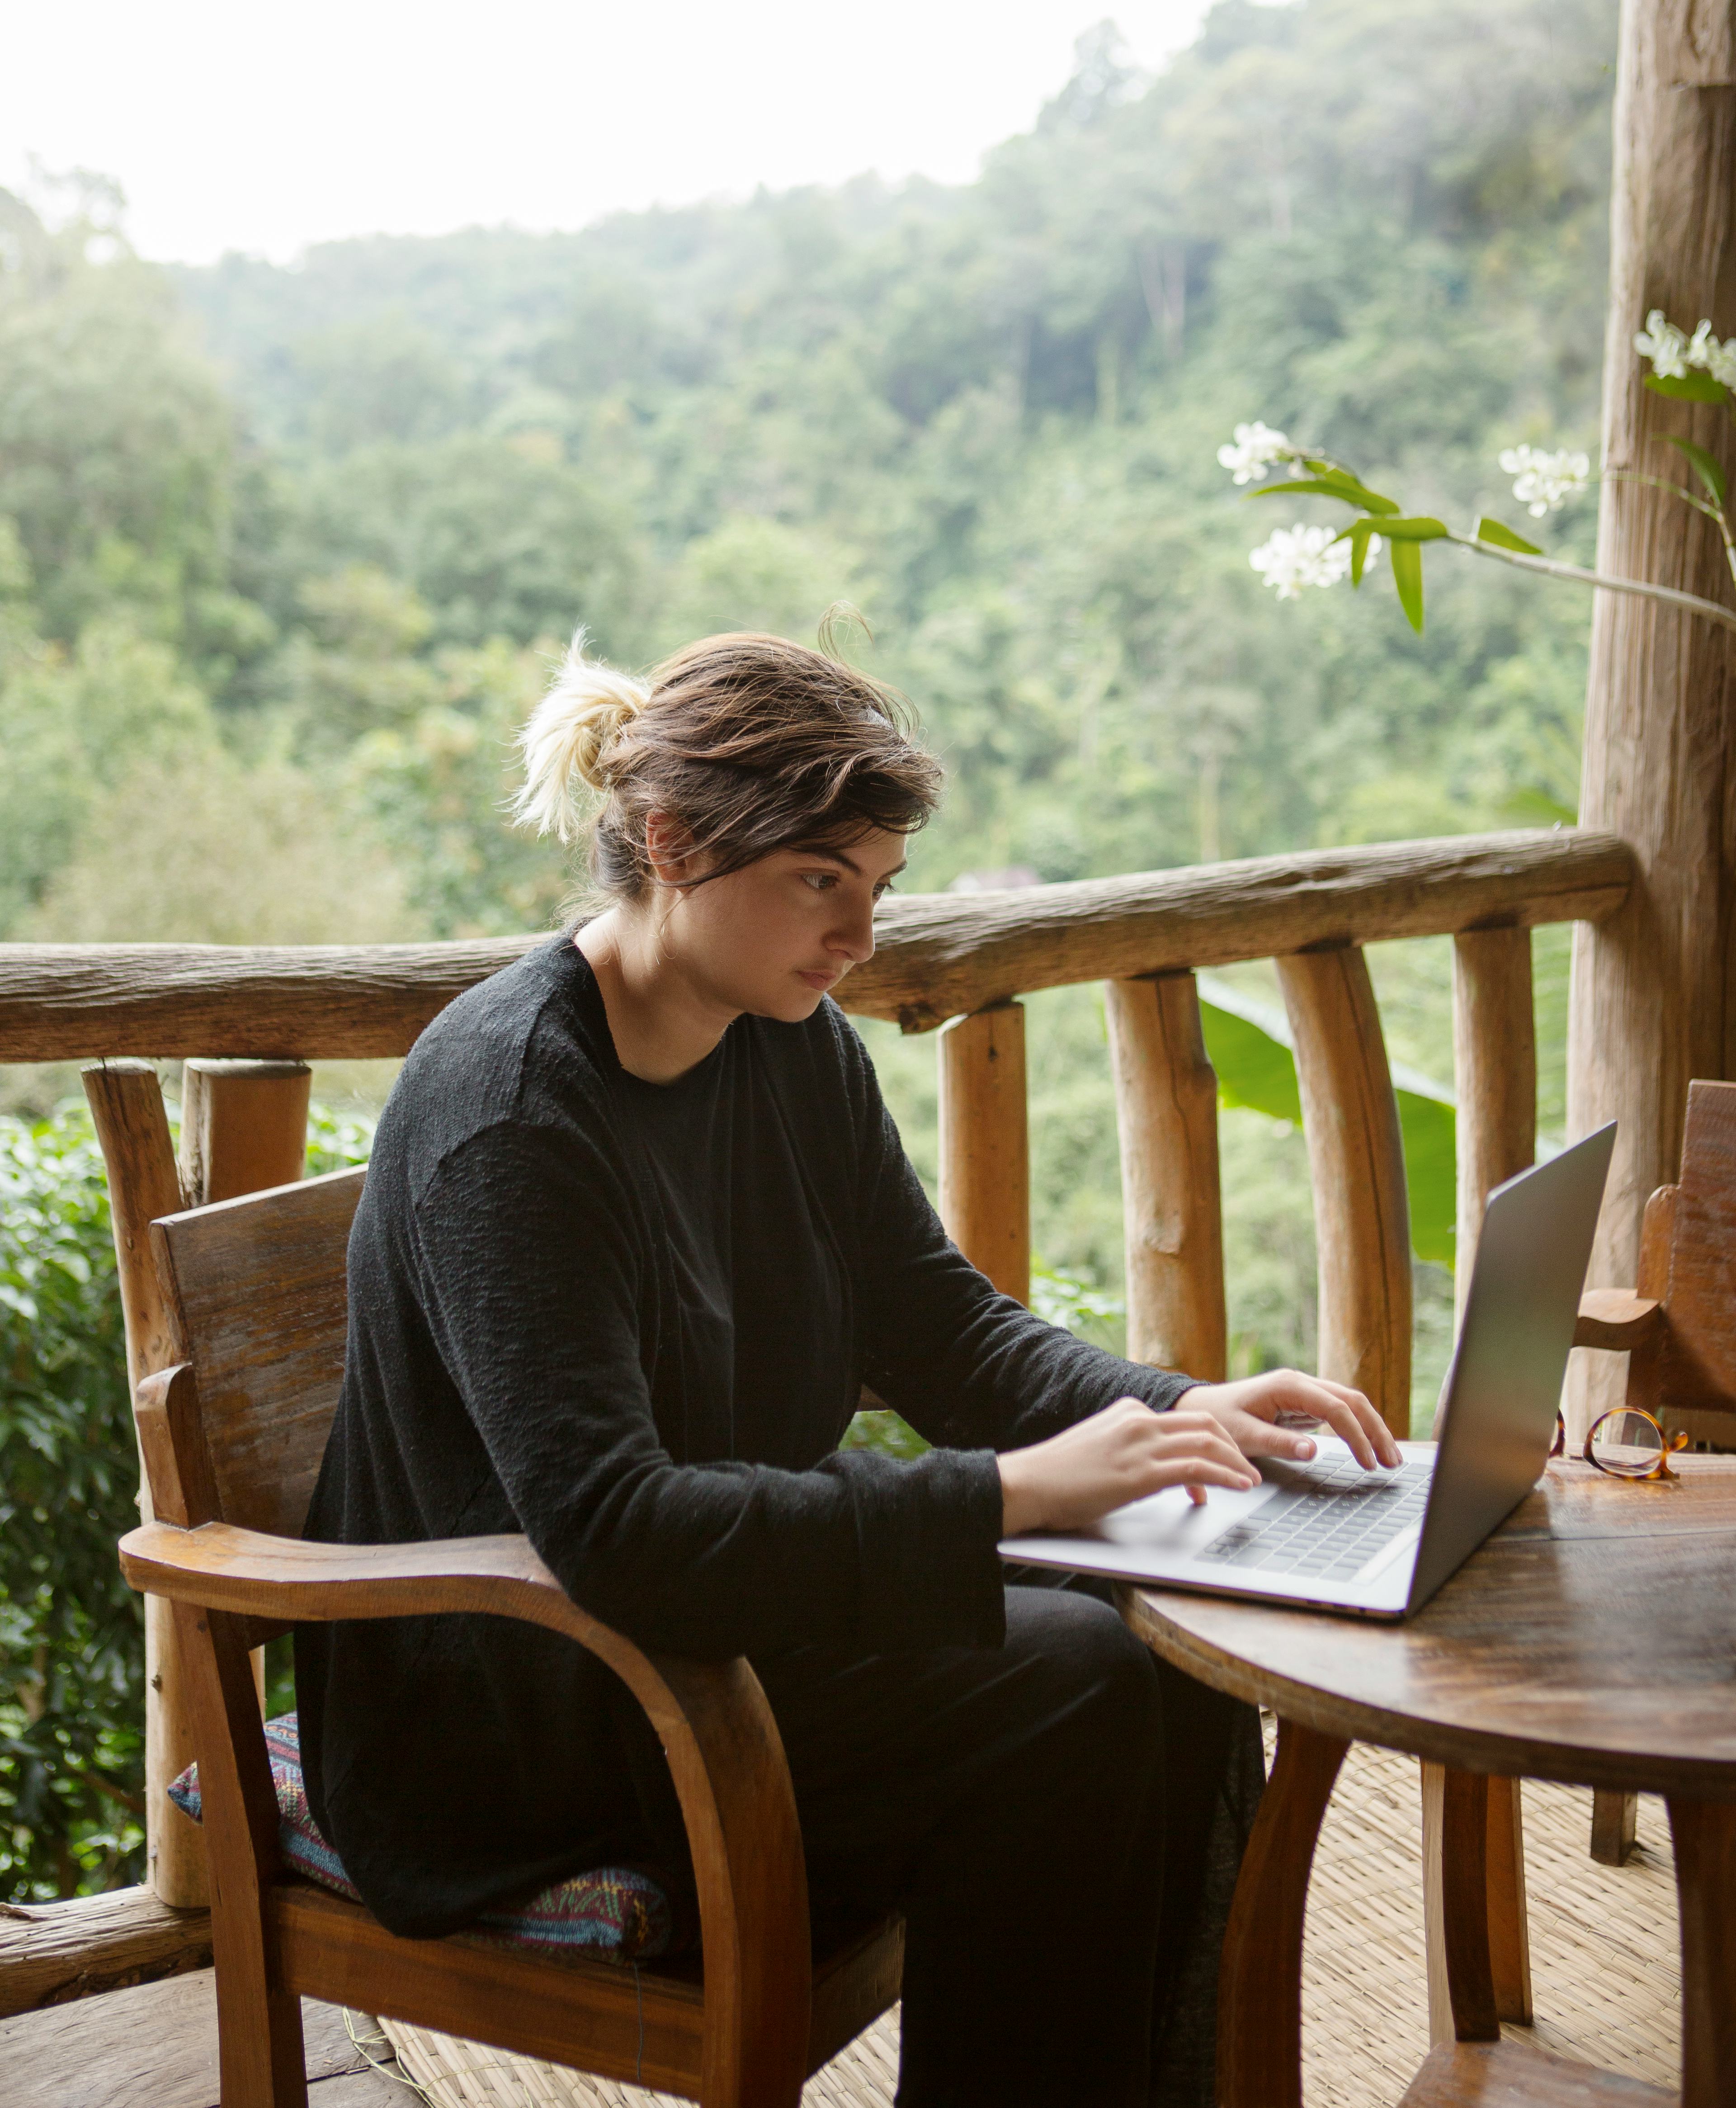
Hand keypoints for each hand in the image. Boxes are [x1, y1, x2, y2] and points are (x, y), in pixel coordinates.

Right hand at [999, 1399, 1259, 1536]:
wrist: (1029, 1484)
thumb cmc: (1058, 1476)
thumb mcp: (1101, 1449)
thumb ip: (1131, 1450)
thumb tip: (1159, 1471)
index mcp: (1128, 1411)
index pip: (1185, 1420)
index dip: (1212, 1443)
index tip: (1221, 1467)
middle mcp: (1138, 1420)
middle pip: (1205, 1423)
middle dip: (1234, 1446)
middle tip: (1248, 1469)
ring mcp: (1140, 1444)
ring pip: (1207, 1442)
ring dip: (1237, 1463)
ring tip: (1251, 1480)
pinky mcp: (1140, 1473)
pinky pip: (1196, 1468)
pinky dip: (1225, 1476)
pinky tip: (1239, 1487)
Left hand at [1186, 1369, 1402, 1472]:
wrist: (1200, 1408)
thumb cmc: (1218, 1419)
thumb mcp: (1244, 1435)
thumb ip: (1279, 1443)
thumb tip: (1314, 1451)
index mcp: (1289, 1385)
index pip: (1336, 1408)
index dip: (1357, 1436)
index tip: (1369, 1463)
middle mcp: (1301, 1383)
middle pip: (1352, 1401)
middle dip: (1375, 1430)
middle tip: (1392, 1462)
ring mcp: (1304, 1392)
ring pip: (1349, 1405)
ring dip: (1370, 1429)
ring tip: (1388, 1458)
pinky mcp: (1303, 1404)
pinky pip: (1338, 1413)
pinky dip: (1356, 1429)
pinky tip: (1367, 1447)